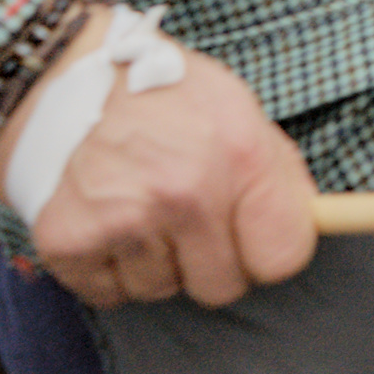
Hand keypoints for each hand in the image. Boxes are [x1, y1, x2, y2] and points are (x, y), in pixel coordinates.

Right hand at [0, 10, 316, 309]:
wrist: (73, 78)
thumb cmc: (169, 97)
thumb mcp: (242, 112)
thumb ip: (276, 176)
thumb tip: (305, 228)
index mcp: (240, 155)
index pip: (282, 257)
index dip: (270, 252)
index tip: (255, 238)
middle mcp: (184, 192)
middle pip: (221, 287)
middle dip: (211, 261)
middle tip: (189, 217)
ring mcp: (124, 219)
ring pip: (162, 291)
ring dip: (156, 262)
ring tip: (142, 207)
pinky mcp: (67, 241)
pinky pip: (109, 294)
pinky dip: (110, 268)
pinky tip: (108, 220)